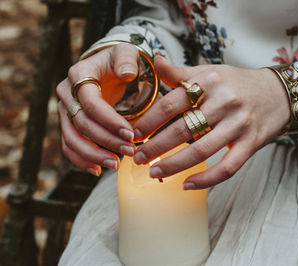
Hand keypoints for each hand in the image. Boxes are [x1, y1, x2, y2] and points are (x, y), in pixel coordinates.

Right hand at [56, 43, 139, 175]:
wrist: (107, 67)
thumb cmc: (119, 60)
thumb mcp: (127, 53)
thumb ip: (128, 60)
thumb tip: (128, 73)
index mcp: (80, 74)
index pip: (91, 103)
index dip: (110, 120)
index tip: (131, 134)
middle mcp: (67, 93)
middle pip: (81, 123)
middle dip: (107, 140)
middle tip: (130, 151)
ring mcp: (65, 110)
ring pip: (71, 138)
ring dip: (93, 155)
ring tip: (115, 165)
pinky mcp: (68, 123)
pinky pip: (68, 145)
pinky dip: (81, 160)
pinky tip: (97, 170)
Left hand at [132, 56, 289, 188]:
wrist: (279, 93)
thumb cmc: (238, 83)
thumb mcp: (210, 71)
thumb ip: (181, 72)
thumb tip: (154, 60)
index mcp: (209, 82)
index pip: (171, 103)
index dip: (149, 121)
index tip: (134, 134)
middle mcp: (224, 102)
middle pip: (182, 129)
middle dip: (155, 147)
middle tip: (138, 158)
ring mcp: (239, 124)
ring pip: (201, 151)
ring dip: (173, 165)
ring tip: (155, 171)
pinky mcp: (251, 143)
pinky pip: (226, 167)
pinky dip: (206, 180)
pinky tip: (187, 184)